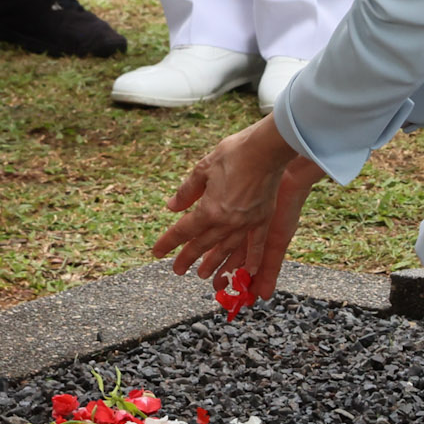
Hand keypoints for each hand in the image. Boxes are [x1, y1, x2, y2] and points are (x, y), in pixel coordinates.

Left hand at [152, 116, 308, 283]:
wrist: (266, 149)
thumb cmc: (232, 154)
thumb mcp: (202, 170)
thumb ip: (186, 192)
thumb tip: (172, 207)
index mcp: (209, 209)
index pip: (183, 231)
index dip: (169, 242)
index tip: (157, 252)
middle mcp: (227, 222)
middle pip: (203, 244)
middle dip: (188, 258)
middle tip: (177, 270)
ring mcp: (246, 222)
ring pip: (226, 248)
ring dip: (214, 263)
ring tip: (203, 275)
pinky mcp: (262, 219)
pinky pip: (255, 244)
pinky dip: (251, 258)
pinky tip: (249, 271)